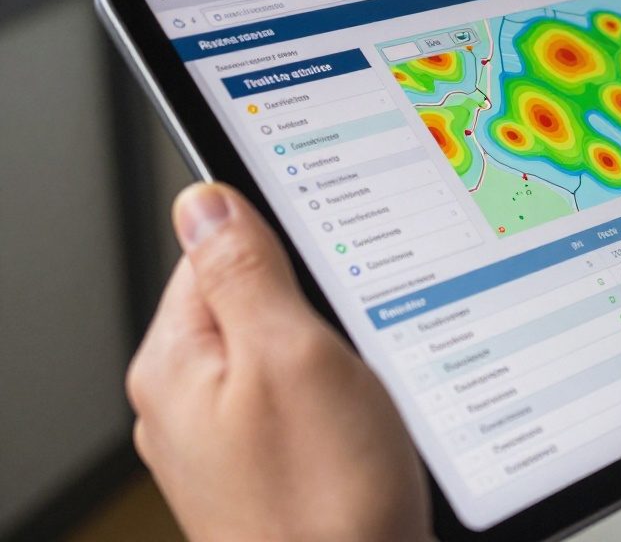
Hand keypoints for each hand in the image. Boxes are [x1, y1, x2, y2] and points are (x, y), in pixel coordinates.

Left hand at [127, 183, 432, 541]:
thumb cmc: (322, 498)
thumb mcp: (290, 356)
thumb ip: (244, 271)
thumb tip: (206, 200)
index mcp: (177, 364)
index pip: (214, 250)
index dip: (282, 241)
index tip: (328, 265)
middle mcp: (190, 400)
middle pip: (254, 298)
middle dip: (313, 302)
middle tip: (353, 337)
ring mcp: (230, 434)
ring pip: (286, 347)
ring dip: (332, 349)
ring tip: (363, 385)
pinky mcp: (271, 459)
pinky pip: (302, 393)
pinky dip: (338, 391)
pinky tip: (364, 418)